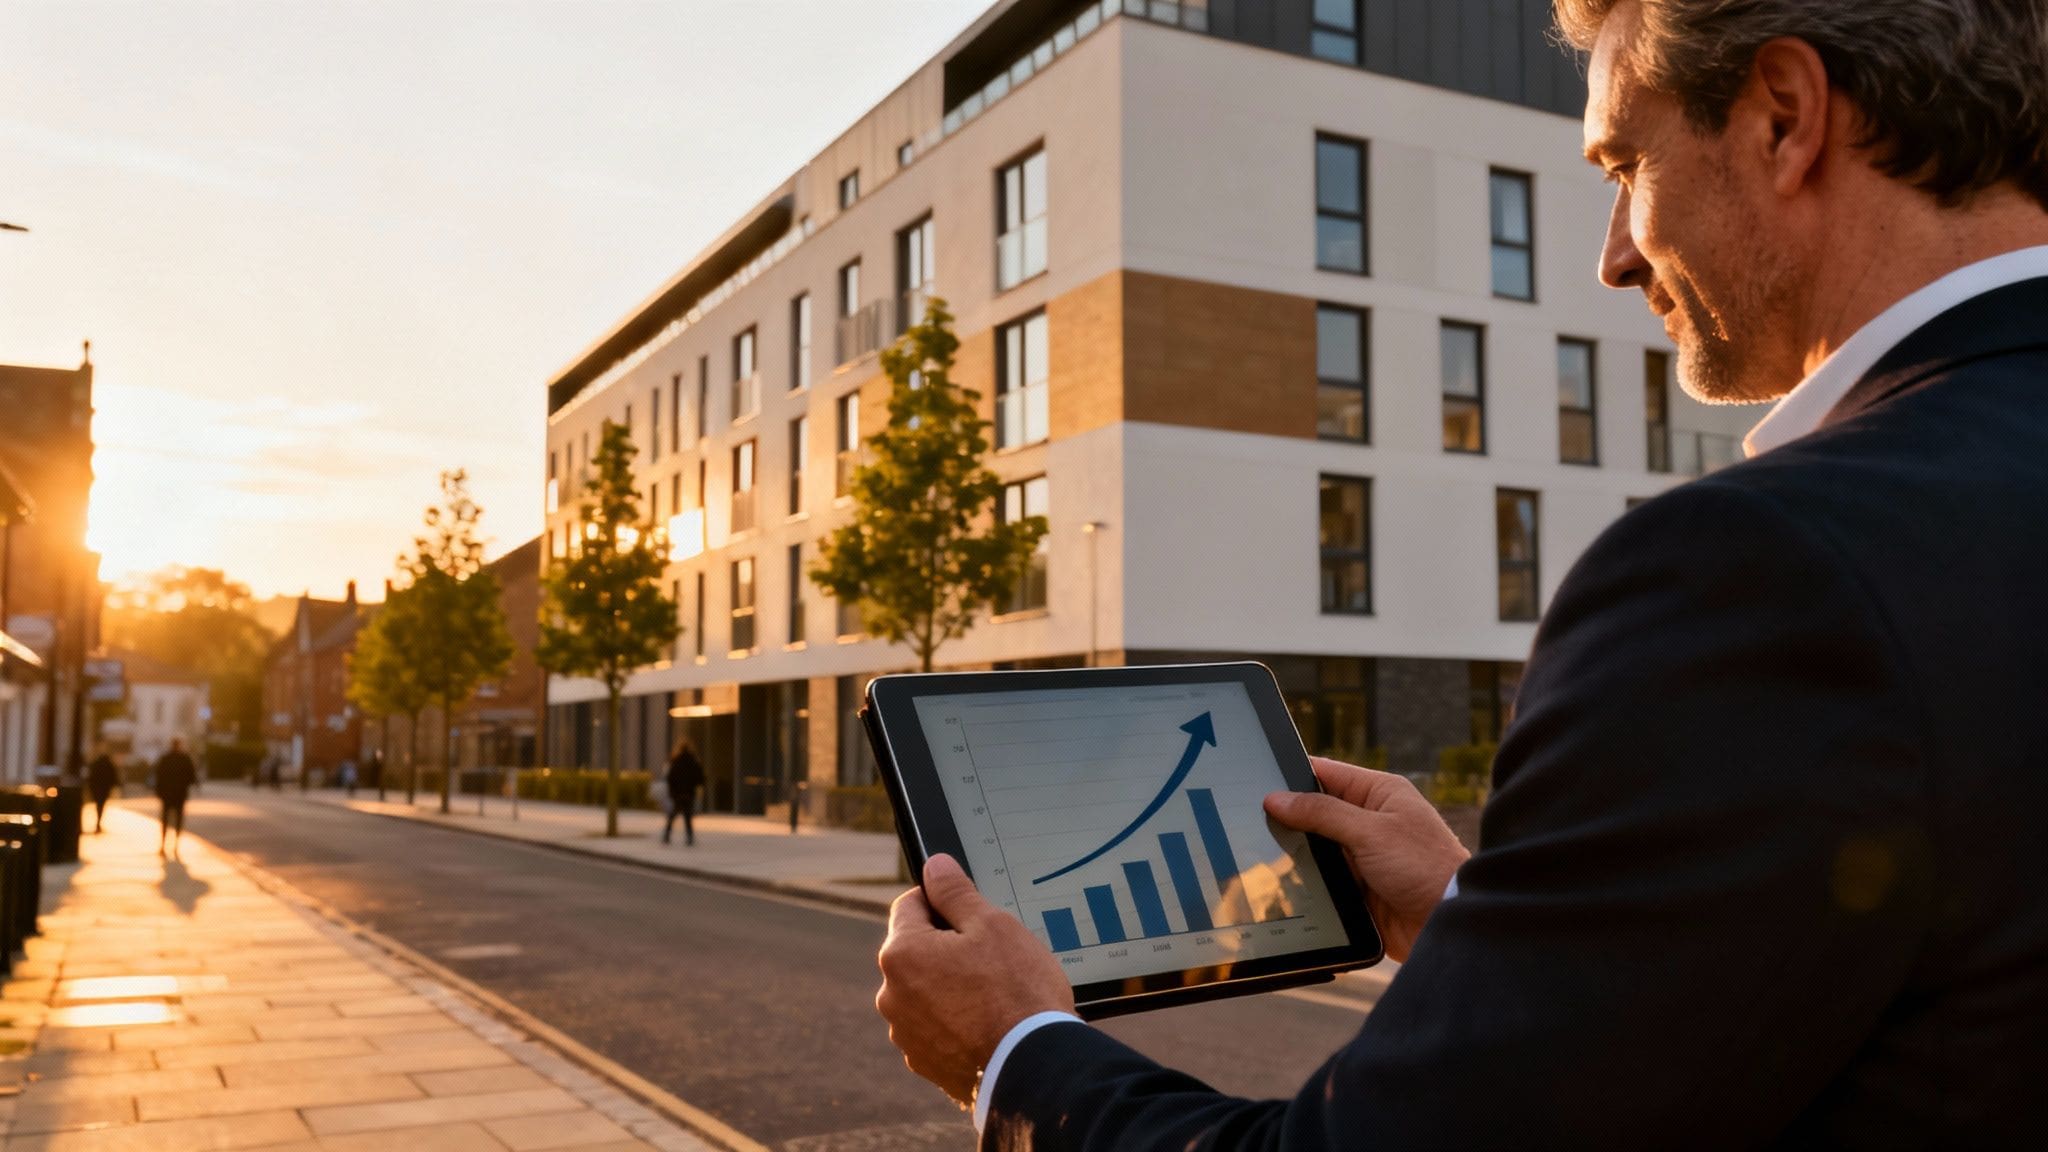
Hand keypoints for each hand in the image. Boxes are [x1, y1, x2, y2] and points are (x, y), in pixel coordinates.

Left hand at [876, 854, 1075, 1105]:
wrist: (1032, 1069)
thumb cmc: (1016, 992)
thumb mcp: (992, 924)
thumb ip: (956, 891)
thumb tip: (934, 866)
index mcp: (901, 954)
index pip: (910, 904)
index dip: (943, 899)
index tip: (971, 911)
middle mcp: (892, 995)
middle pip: (916, 950)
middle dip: (947, 946)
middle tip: (992, 955)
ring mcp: (906, 1033)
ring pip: (926, 990)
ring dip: (950, 985)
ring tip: (995, 994)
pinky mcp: (925, 1062)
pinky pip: (936, 1026)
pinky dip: (956, 1020)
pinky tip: (989, 1022)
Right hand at [1265, 758, 1469, 962]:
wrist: (1448, 924)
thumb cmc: (1424, 867)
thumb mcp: (1370, 831)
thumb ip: (1321, 813)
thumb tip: (1276, 798)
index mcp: (1379, 793)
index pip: (1325, 773)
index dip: (1292, 775)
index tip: (1257, 780)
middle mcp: (1369, 821)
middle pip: (1315, 811)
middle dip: (1288, 818)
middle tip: (1252, 821)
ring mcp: (1362, 855)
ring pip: (1314, 847)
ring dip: (1296, 852)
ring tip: (1261, 851)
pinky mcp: (1357, 887)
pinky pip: (1322, 878)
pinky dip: (1306, 879)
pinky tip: (1282, 880)